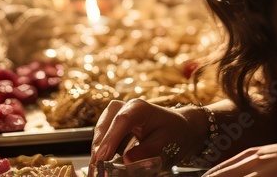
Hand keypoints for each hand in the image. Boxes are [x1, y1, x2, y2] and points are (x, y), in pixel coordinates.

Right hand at [87, 99, 207, 175]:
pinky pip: (103, 137)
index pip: (122, 120)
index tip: (103, 157)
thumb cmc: (174, 133)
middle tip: (97, 167)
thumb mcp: (165, 144)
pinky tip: (101, 163)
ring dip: (98, 150)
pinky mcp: (114, 125)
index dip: (111, 139)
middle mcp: (125, 107)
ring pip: (101, 131)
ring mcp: (117, 115)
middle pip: (106, 125)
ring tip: (98, 168)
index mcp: (140, 108)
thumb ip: (146, 152)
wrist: (179, 129)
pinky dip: (102, 150)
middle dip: (99, 146)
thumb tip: (126, 160)